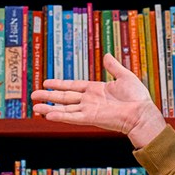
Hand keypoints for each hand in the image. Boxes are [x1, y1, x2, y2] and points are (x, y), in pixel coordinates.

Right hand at [31, 54, 166, 147]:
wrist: (141, 112)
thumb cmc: (137, 97)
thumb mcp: (124, 76)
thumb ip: (113, 67)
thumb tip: (107, 55)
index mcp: (95, 90)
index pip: (72, 86)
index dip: (59, 84)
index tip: (46, 82)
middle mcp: (89, 100)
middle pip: (64, 97)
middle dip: (48, 96)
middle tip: (33, 95)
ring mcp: (88, 109)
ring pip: (64, 108)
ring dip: (49, 107)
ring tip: (35, 106)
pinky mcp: (90, 118)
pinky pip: (72, 117)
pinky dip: (60, 116)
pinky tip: (48, 115)